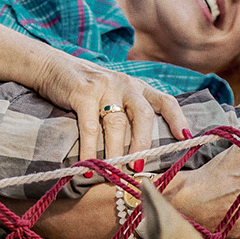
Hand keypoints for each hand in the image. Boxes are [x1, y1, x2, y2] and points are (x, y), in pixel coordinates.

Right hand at [30, 57, 190, 160]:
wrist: (53, 66)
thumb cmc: (89, 89)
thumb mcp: (115, 94)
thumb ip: (128, 114)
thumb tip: (140, 154)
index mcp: (138, 87)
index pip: (165, 100)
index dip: (177, 119)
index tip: (186, 138)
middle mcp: (125, 85)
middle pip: (142, 114)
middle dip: (143, 143)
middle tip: (139, 166)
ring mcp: (104, 87)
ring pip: (116, 123)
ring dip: (116, 151)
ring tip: (115, 171)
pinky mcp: (83, 93)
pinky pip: (90, 127)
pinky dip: (90, 149)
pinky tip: (89, 164)